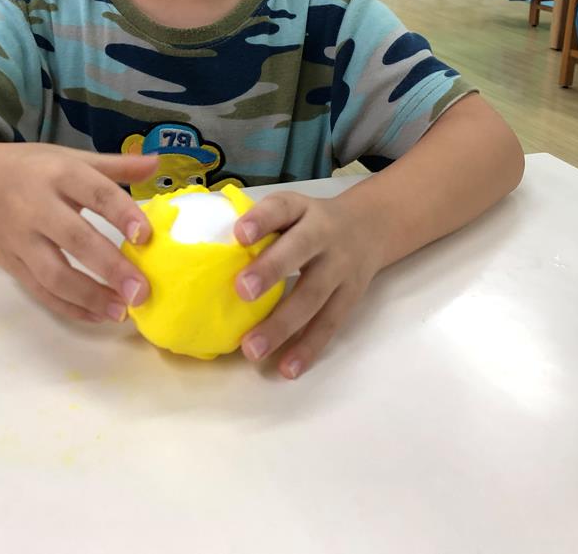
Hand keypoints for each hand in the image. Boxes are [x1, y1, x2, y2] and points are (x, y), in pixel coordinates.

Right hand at [0, 143, 157, 325]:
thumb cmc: (28, 167)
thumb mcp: (69, 156)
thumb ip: (114, 165)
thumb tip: (156, 163)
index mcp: (58, 173)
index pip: (95, 192)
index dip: (122, 214)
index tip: (146, 237)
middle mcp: (36, 206)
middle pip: (75, 239)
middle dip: (110, 267)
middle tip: (141, 291)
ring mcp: (20, 239)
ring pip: (54, 274)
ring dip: (89, 296)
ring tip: (122, 311)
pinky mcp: (10, 264)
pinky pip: (39, 291)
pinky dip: (69, 307)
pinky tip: (97, 316)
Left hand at [233, 192, 383, 378]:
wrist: (369, 226)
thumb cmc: (309, 221)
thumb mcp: (291, 209)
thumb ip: (260, 224)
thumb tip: (208, 250)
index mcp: (301, 209)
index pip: (281, 208)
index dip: (261, 220)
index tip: (238, 234)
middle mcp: (324, 235)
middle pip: (300, 250)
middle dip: (271, 270)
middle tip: (242, 290)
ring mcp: (340, 267)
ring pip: (313, 296)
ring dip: (282, 325)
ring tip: (252, 349)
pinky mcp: (349, 297)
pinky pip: (329, 324)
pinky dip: (308, 348)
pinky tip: (287, 368)